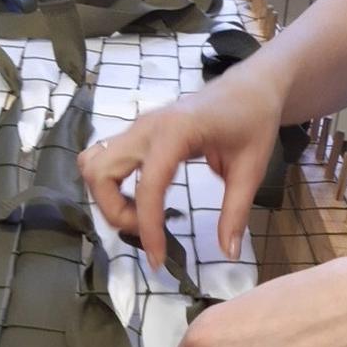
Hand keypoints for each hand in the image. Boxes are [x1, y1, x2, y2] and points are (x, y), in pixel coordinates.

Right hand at [78, 68, 282, 267]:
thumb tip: (228, 252)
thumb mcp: (251, 170)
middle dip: (115, 211)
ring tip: (140, 216)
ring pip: (93, 164)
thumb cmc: (253, 121)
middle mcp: (146, 127)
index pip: (147, 187)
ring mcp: (138, 128)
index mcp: (175, 132)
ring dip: (107, 198)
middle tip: (147, 230)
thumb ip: (236, 212)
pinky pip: (105, 160)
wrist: (251, 86)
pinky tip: (139, 201)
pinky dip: (111, 186)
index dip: (148, 229)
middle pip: (99, 172)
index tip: (158, 260)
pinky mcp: (137, 133)